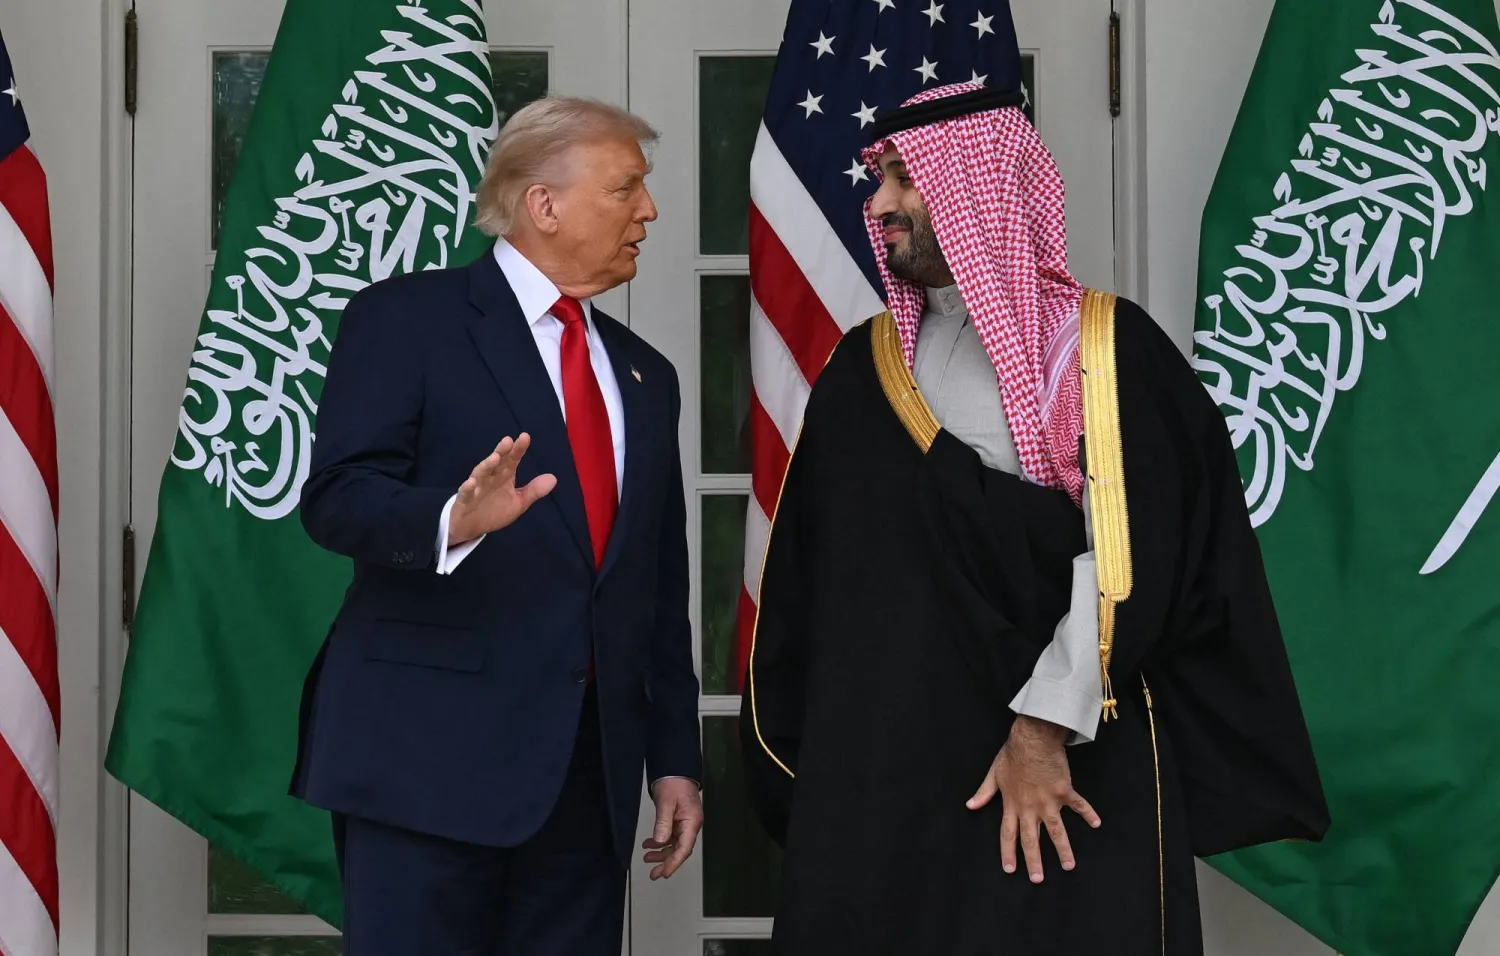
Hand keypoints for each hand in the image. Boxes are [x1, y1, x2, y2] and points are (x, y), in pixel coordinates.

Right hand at [447, 433, 555, 545]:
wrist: (471, 527)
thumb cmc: (494, 510)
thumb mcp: (518, 502)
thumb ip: (533, 491)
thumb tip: (553, 478)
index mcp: (503, 476)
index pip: (512, 460)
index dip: (518, 449)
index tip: (525, 437)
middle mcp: (490, 478)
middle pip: (496, 463)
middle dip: (501, 452)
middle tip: (508, 441)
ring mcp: (476, 488)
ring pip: (480, 474)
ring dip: (486, 465)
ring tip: (495, 457)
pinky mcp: (464, 500)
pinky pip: (465, 493)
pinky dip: (467, 488)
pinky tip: (471, 482)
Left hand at [641, 778, 702, 879]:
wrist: (675, 771)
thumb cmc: (674, 783)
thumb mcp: (665, 802)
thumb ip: (663, 823)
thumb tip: (659, 841)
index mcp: (691, 822)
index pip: (684, 848)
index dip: (674, 863)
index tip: (664, 873)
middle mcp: (690, 826)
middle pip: (680, 850)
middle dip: (666, 863)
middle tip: (653, 874)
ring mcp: (684, 824)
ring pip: (674, 845)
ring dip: (661, 853)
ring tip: (646, 858)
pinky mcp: (678, 821)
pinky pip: (670, 837)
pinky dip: (659, 842)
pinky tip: (649, 845)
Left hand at [967, 715, 1100, 882]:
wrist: (1032, 739)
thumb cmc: (1013, 754)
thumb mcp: (994, 773)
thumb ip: (984, 792)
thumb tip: (970, 805)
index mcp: (1012, 804)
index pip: (1008, 834)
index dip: (1008, 852)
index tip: (1010, 869)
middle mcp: (1030, 808)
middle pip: (1031, 839)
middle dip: (1034, 861)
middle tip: (1037, 879)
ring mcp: (1048, 801)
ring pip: (1056, 831)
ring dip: (1063, 850)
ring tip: (1069, 866)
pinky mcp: (1063, 792)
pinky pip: (1078, 806)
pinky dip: (1088, 814)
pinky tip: (1097, 823)